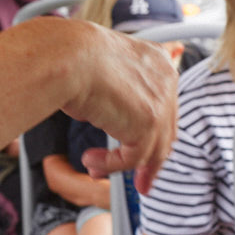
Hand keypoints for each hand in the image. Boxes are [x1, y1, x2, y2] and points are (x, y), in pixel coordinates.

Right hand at [62, 25, 177, 193]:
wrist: (69, 58)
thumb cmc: (71, 56)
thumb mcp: (97, 67)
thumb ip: (110, 87)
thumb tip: (96, 111)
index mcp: (156, 61)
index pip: (164, 103)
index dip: (153, 129)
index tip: (142, 146)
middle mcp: (165, 79)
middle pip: (165, 130)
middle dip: (149, 159)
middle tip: (138, 178)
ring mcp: (161, 103)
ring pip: (152, 149)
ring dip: (124, 166)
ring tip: (96, 168)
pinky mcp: (149, 124)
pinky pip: (133, 158)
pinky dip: (110, 165)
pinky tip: (90, 160)